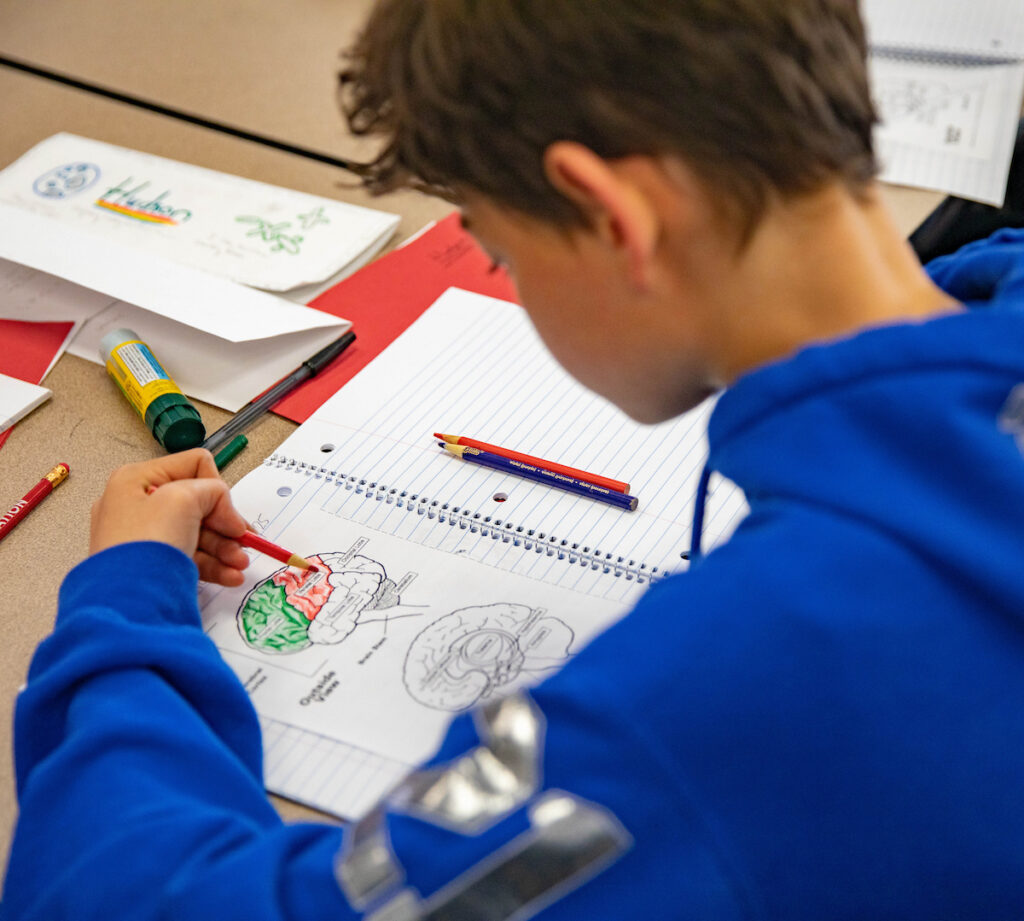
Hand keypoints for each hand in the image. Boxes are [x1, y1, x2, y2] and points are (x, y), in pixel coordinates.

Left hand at [90, 449, 250, 586]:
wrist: (126, 600)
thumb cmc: (147, 541)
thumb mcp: (184, 499)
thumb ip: (213, 491)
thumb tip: (225, 508)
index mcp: (137, 479)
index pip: (194, 467)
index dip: (217, 490)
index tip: (229, 517)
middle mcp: (137, 504)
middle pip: (198, 504)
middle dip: (225, 525)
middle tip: (245, 541)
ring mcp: (144, 536)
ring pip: (197, 533)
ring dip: (225, 547)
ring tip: (240, 565)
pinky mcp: (151, 563)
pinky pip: (190, 556)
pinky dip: (214, 564)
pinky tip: (230, 576)